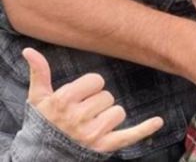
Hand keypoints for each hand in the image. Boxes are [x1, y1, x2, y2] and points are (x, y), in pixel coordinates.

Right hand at [23, 47, 162, 152]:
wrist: (44, 153)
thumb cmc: (44, 121)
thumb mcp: (38, 97)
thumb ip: (39, 72)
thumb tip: (30, 50)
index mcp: (65, 101)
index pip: (96, 81)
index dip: (90, 87)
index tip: (79, 96)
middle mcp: (78, 117)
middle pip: (107, 96)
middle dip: (98, 102)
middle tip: (83, 112)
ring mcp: (92, 133)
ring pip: (118, 112)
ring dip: (109, 115)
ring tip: (91, 123)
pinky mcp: (104, 146)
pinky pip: (129, 135)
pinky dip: (144, 129)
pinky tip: (158, 121)